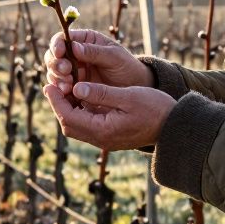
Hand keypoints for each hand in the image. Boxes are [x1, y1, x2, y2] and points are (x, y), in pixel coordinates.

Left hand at [43, 81, 175, 150]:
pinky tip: (80, 96)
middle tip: (52, 85)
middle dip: (58, 105)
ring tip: (64, 88)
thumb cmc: (155, 109)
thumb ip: (102, 93)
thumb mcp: (128, 96)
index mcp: (103, 130)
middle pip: (69, 125)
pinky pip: (87, 125)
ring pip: (77, 126)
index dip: (56, 101)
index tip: (49, 85)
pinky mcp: (111, 135)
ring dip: (67, 109)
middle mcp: (101, 139)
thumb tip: (77, 88)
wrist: (175, 126)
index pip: (69, 117)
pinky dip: (79, 111)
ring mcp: (106, 139)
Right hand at [45, 28, 152, 96]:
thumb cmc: (127, 67)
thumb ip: (95, 52)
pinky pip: (61, 86)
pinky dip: (60, 89)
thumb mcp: (114, 57)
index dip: (57, 44)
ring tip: (67, 85)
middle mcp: (75, 54)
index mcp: (85, 40)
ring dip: (57, 78)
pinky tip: (66, 93)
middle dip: (56, 63)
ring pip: (54, 72)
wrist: (135, 88)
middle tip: (66, 71)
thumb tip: (73, 47)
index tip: (60, 53)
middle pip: (54, 55)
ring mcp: (73, 71)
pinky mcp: (74, 86)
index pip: (63, 38)